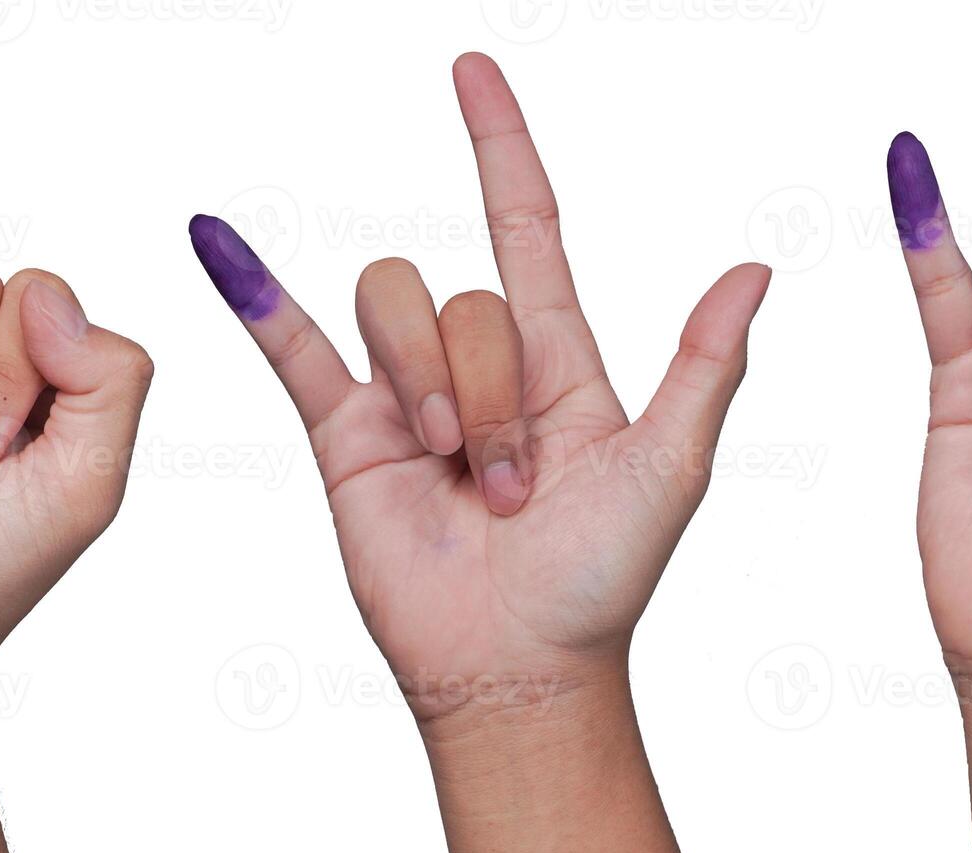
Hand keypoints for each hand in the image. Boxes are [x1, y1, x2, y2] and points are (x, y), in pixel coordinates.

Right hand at [189, 54, 769, 722]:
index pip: (525, 224)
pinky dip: (256, 293)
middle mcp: (479, 364)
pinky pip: (294, 346)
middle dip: (488, 385)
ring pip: (393, 310)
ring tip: (455, 473)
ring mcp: (406, 396)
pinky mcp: (345, 433)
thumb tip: (752, 270)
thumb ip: (703, 367)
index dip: (499, 145)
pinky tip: (219, 242)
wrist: (515, 663)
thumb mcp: (670, 468)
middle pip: (461, 294)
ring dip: (426, 385)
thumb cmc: (601, 579)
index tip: (472, 70)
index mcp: (558, 359)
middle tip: (512, 484)